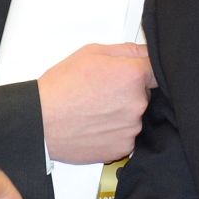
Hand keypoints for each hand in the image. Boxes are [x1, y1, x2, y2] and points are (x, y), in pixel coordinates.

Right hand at [38, 42, 155, 163]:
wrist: (41, 122)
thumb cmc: (60, 88)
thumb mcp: (91, 53)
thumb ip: (125, 51)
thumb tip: (145, 53)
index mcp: (132, 76)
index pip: (158, 71)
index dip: (144, 72)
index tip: (134, 74)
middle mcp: (137, 103)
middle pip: (145, 95)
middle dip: (128, 92)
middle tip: (101, 92)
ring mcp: (131, 128)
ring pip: (134, 117)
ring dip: (120, 113)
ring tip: (93, 111)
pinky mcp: (122, 148)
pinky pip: (125, 136)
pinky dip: (113, 132)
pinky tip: (94, 125)